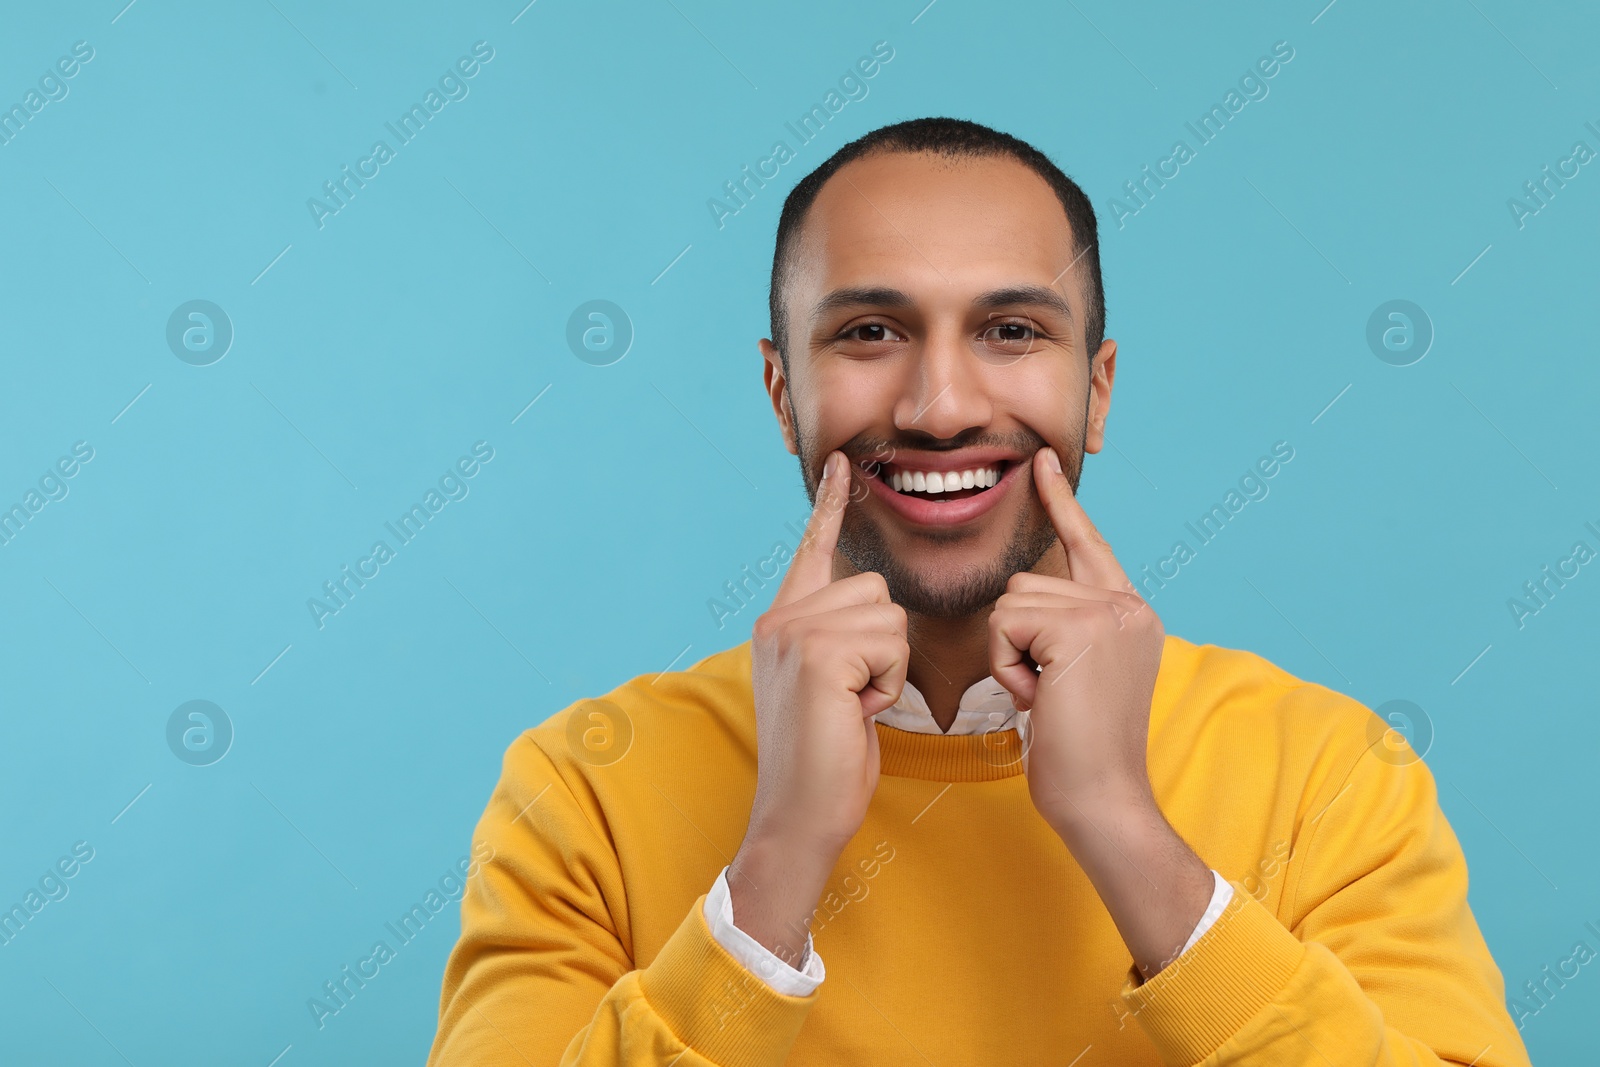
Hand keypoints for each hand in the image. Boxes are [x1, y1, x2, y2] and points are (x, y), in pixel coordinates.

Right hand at [730, 450, 908, 965]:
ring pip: (888, 614)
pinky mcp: (817, 653)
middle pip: (875, 588)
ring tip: (854, 705)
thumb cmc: (826, 761)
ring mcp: (793, 633)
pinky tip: (855, 712)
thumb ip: (837, 642)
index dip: (831, 506)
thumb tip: (873, 612)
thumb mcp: (829, 688)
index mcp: (781, 622)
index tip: (843, 464)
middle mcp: (780, 619)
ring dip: (889, 666)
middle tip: (855, 696)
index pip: (812, 549)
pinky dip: (887, 682)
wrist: (799, 815)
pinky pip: (889, 642)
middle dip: (886, 646)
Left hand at [989, 446, 1164, 827]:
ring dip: (1010, 654)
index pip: (1088, 545)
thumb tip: (1021, 605)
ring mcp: (1109, 613)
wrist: (1102, 798)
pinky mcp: (1081, 628)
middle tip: (1047, 693)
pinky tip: (1039, 698)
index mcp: (1130, 614)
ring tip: (1046, 696)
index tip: (1041, 462)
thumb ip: (1064, 631)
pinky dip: (1006, 664)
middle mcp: (1127, 605)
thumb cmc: (1077, 753)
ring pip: (1012, 601)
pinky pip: (1005, 623)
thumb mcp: (1075, 677)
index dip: (1061, 504)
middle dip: (1016, 641)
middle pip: (1027, 582)